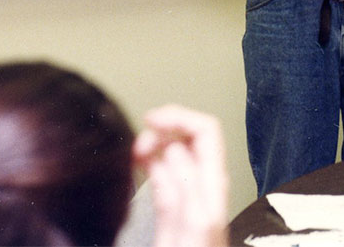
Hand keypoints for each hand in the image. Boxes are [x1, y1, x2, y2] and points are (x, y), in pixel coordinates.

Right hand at [133, 105, 228, 246]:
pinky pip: (167, 173)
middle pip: (192, 136)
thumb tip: (172, 149)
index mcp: (210, 189)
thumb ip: (181, 190)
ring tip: (133, 153)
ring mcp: (191, 198)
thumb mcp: (187, 228)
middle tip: (137, 143)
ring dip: (154, 144)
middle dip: (162, 128)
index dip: (177, 117)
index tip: (148, 120)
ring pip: (177, 152)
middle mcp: (205, 189)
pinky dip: (151, 161)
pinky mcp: (177, 210)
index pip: (205, 130)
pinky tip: (136, 165)